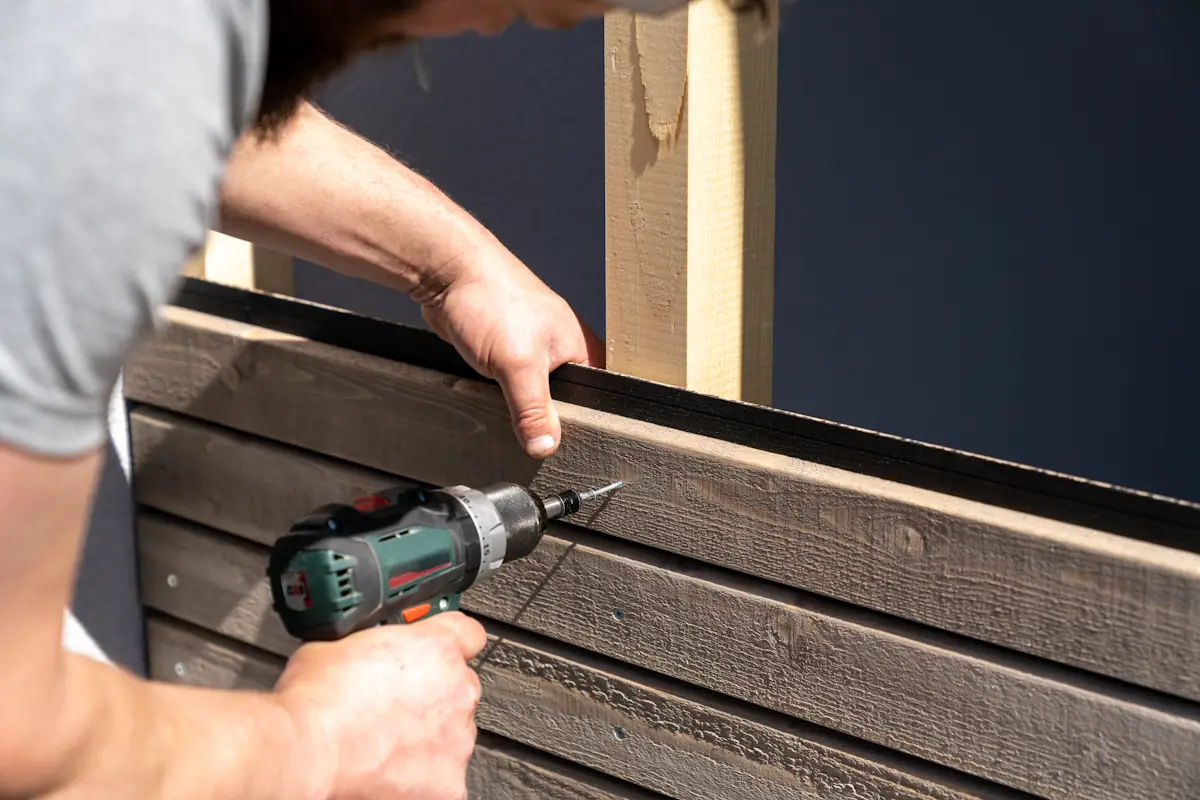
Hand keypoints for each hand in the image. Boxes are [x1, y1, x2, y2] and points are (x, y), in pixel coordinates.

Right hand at [275, 612, 486, 799]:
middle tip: (394, 707)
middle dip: (433, 696)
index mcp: (437, 647)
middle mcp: (458, 690)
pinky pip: (444, 777)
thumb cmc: (317, 699)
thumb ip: (372, 644)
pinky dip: (422, 777)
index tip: (435, 655)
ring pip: (454, 733)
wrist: (307, 750)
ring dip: (429, 736)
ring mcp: (457, 738)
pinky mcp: (449, 783)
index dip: (449, 644)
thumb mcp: (340, 643)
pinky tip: (390, 770)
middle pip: (459, 687)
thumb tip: (365, 652)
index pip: (468, 635)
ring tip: (385, 743)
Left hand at [416, 237, 604, 458]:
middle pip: (563, 403)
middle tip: (534, 438)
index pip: (595, 400)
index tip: (567, 448)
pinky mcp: (505, 352)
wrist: (448, 272)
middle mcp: (561, 349)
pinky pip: (510, 386)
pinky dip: (502, 395)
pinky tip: (494, 402)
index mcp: (580, 348)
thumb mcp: (519, 364)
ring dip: (520, 407)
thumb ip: (533, 410)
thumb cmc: (492, 300)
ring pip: (533, 395)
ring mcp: (532, 350)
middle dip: (547, 419)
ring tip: (513, 421)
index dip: (582, 425)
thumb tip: (545, 447)